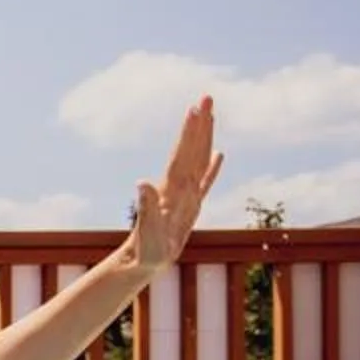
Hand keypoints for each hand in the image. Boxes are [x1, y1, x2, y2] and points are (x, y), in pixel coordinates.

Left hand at [126, 96, 221, 273]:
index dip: (190, 131)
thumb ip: (146, 207)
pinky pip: (205, 181)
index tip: (196, 107)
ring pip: (198, 159)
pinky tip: (219, 153)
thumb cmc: (144, 251)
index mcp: (171, 189)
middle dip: (199, 123)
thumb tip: (141, 182)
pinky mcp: (191, 205)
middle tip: (207, 96)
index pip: (182, 154)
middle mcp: (177, 187)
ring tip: (210, 114)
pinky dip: (213, 166)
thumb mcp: (147, 231)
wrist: (140, 263)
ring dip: (204, 136)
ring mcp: (184, 194)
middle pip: (191, 149)